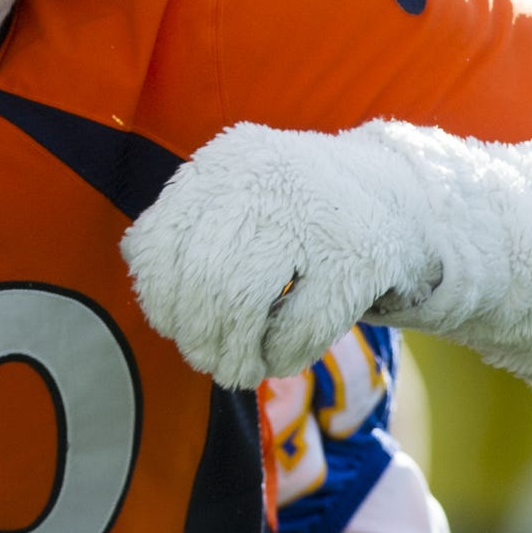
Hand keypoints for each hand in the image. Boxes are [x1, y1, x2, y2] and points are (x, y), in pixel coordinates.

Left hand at [122, 122, 449, 386]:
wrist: (392, 194)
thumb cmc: (292, 206)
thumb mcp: (237, 189)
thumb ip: (187, 219)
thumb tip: (139, 264)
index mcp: (227, 161)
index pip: (161, 242)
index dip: (157, 297)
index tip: (169, 324)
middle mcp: (266, 179)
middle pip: (200, 277)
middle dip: (194, 335)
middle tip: (201, 359)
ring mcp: (315, 214)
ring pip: (240, 301)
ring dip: (231, 354)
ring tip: (233, 371)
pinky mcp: (357, 256)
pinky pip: (298, 326)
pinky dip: (280, 356)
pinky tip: (278, 359)